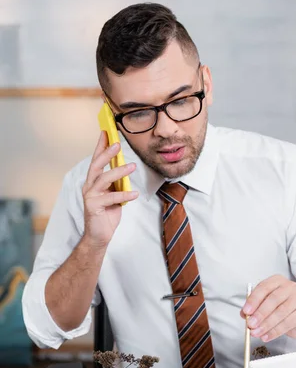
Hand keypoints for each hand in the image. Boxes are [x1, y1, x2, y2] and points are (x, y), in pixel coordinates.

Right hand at [82, 131, 138, 247]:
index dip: (101, 145)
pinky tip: (134, 194)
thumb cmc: (107, 213)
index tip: (106, 131)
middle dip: (106, 153)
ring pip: (102, 179)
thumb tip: (126, 166)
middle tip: (117, 144)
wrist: (99, 236)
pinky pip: (110, 198)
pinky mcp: (93, 207)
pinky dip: (124, 195)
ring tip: (132, 166)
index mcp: (93, 181)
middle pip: (96, 165)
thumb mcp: (114, 193)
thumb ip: (116, 181)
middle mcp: (89, 186)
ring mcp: (90, 196)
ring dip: (118, 171)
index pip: (96, 160)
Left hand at [240, 275, 295, 342]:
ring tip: (256, 332)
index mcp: (277, 281)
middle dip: (260, 313)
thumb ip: (253, 307)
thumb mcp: (264, 302)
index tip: (246, 311)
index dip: (254, 300)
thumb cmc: (278, 306)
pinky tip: (266, 336)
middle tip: (251, 324)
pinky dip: (274, 332)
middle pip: (274, 299)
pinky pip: (287, 324)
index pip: (264, 287)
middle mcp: (289, 287)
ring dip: (266, 324)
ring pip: (281, 312)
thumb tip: (244, 315)